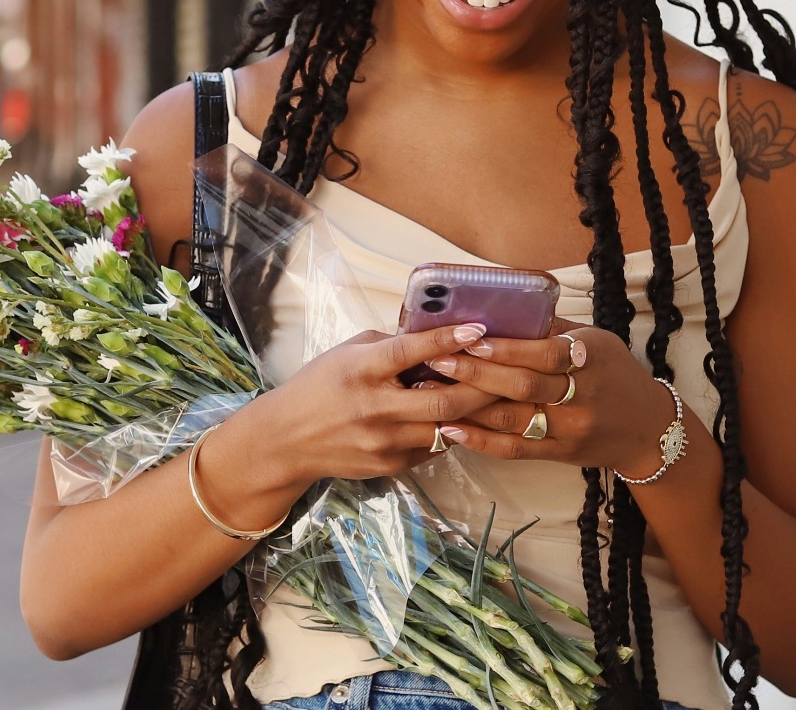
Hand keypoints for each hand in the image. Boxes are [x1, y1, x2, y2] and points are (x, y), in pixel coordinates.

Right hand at [253, 323, 504, 484]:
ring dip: (474, 413)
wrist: (286, 441)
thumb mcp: (346, 354)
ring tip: (497, 396)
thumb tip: (433, 335)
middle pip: (443, 400)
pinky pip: (432, 448)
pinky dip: (450, 431)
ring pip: (446, 429)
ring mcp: (384, 442)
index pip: (410, 352)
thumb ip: (388, 346)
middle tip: (509, 371)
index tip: (478, 328)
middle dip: (483, 386)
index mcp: (361, 371)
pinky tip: (464, 418)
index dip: (447, 340)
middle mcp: (374, 408)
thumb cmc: (319, 387)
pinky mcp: (389, 466)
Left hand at [417, 323, 677, 476]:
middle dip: (476, 371)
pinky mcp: (559, 454)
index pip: (543, 353)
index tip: (470, 336)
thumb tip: (506, 308)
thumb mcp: (597, 341)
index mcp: (591, 360)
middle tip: (437, 358)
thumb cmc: (616, 375)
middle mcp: (581, 396)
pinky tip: (452, 429)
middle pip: (522, 385)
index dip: (505, 347)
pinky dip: (481, 440)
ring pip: (513, 418)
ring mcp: (570, 429)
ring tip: (434, 389)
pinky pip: (514, 449)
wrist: (648, 429)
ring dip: (469, 404)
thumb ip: (554, 330)